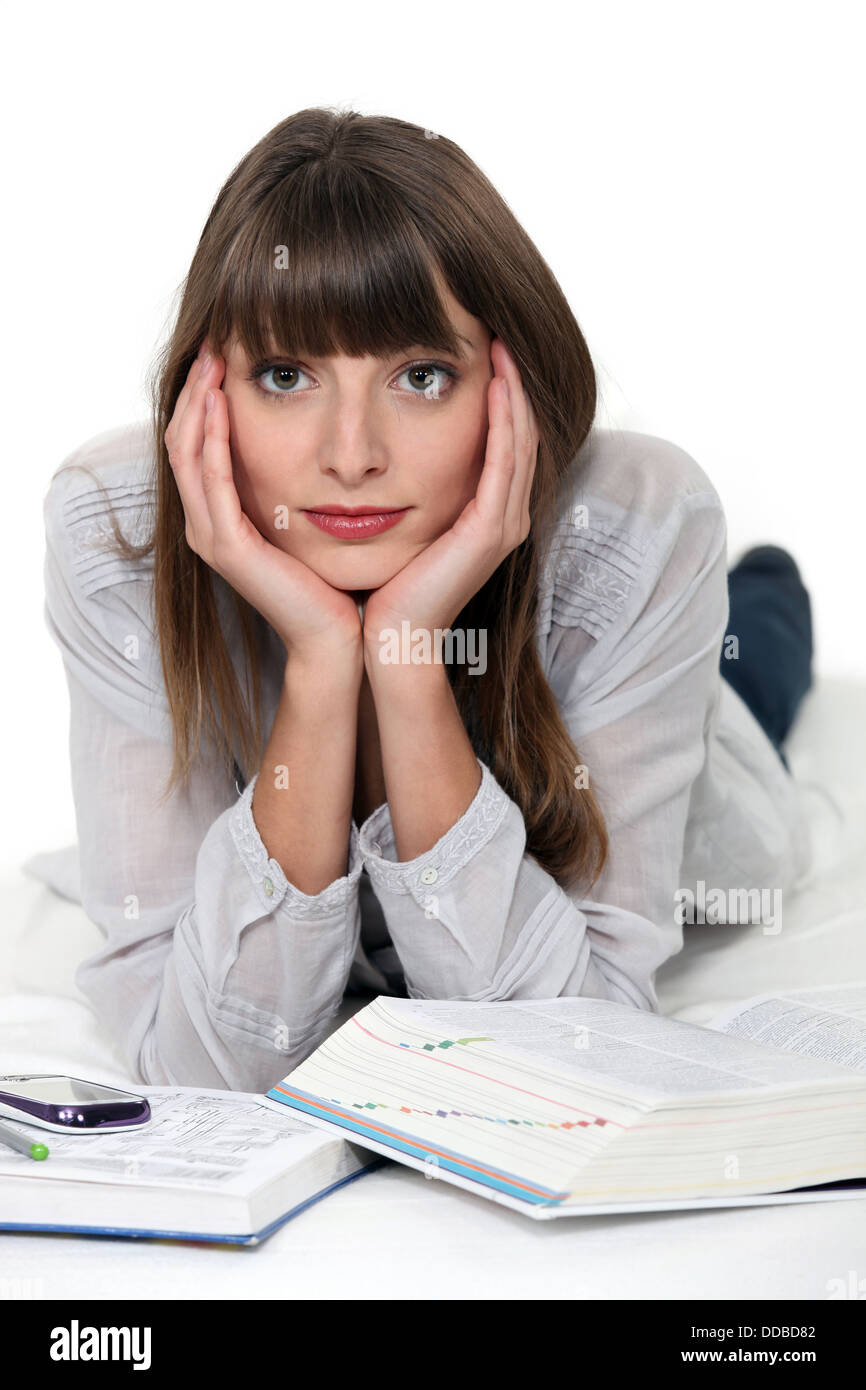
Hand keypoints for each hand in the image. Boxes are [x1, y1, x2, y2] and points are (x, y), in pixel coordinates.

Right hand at [165, 340, 363, 666]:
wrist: (338, 638)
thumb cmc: (332, 581)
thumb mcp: (308, 518)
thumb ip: (296, 481)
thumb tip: (313, 436)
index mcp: (220, 517)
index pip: (197, 444)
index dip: (204, 397)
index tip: (224, 353)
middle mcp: (206, 525)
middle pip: (182, 440)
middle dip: (195, 389)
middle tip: (212, 344)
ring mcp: (210, 537)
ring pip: (187, 454)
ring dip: (197, 404)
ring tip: (212, 362)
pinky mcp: (227, 548)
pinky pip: (210, 482)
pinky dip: (213, 440)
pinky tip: (222, 406)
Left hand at [361, 337, 538, 664]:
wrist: (390, 640)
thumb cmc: (387, 588)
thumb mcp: (403, 526)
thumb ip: (409, 490)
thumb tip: (384, 451)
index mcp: (488, 515)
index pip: (504, 440)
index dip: (501, 393)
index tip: (483, 347)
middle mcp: (505, 517)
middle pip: (521, 433)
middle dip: (513, 381)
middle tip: (499, 330)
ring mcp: (504, 524)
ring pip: (520, 441)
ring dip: (514, 389)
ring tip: (501, 344)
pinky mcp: (491, 531)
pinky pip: (505, 462)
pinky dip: (504, 420)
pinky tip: (495, 383)